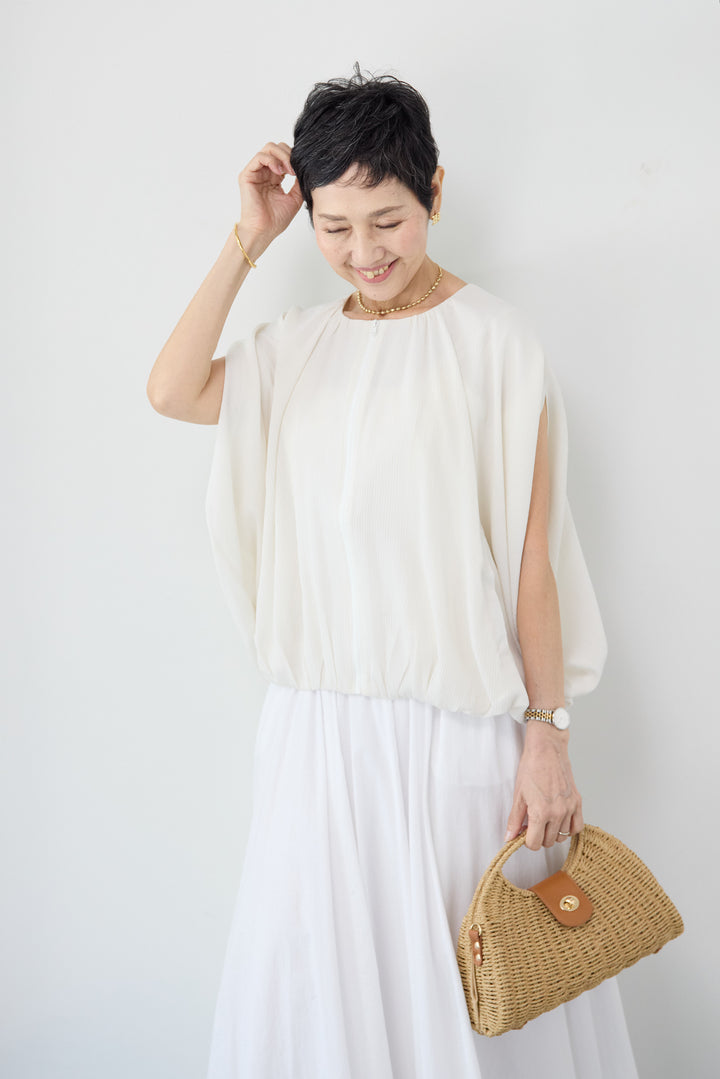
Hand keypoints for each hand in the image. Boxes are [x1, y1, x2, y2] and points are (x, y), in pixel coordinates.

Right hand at [236, 142, 303, 251]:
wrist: (264, 231)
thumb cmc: (276, 220)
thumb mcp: (295, 198)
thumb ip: (298, 182)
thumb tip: (305, 169)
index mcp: (274, 177)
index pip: (283, 156)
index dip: (294, 158)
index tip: (302, 169)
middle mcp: (264, 172)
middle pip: (276, 148)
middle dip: (289, 154)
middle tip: (295, 169)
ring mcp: (255, 172)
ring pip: (269, 148)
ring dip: (282, 156)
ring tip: (289, 171)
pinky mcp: (247, 175)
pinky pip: (259, 157)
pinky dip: (272, 160)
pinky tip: (279, 171)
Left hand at [504, 722, 583, 850]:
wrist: (547, 750)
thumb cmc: (531, 768)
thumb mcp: (518, 795)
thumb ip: (514, 820)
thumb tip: (509, 838)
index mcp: (540, 812)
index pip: (535, 844)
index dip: (527, 840)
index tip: (525, 832)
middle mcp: (557, 813)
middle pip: (548, 842)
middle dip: (538, 836)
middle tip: (533, 823)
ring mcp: (569, 808)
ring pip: (562, 836)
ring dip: (552, 832)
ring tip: (545, 819)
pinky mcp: (577, 802)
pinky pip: (577, 827)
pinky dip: (569, 828)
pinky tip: (560, 820)